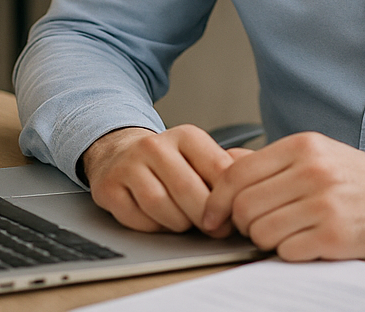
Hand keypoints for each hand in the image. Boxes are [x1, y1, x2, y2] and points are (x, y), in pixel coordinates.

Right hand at [81, 125, 239, 232]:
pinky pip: (138, 220)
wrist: (118, 152)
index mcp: (186, 135)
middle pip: (189, 191)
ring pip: (162, 207)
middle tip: (213, 228)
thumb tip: (255, 186)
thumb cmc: (169, 160)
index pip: (218, 168)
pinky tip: (160, 220)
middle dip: (205, 217)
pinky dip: (154, 227)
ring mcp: (128, 166)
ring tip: (185, 222)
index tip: (233, 215)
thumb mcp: (200, 155)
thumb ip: (228, 168)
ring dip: (179, 223)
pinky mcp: (108, 189)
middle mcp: (155, 146)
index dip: (229, 199)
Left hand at [199, 131, 364, 260]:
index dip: (217, 201)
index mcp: (302, 146)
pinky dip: (289, 251)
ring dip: (266, 240)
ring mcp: (325, 203)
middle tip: (259, 225)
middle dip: (243, 224)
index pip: (236, 174)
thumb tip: (219, 166)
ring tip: (287, 231)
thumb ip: (267, 160)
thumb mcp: (313, 154)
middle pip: (244, 207)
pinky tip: (305, 241)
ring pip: (261, 233)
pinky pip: (286, 251)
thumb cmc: (351, 177)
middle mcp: (313, 171)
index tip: (213, 217)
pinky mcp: (335, 234)